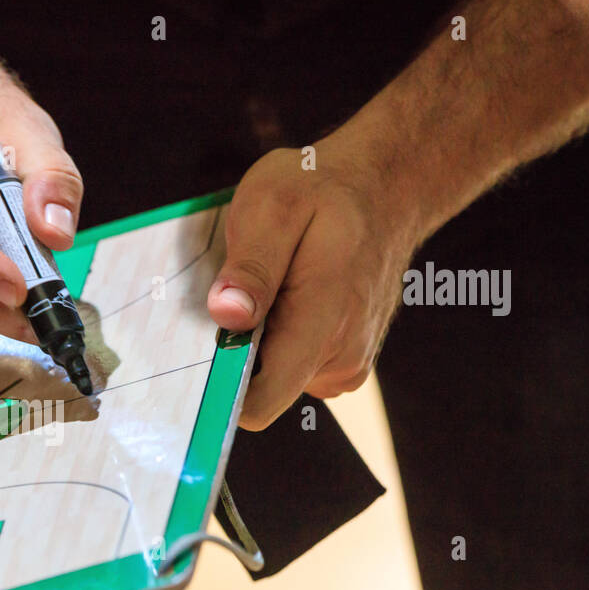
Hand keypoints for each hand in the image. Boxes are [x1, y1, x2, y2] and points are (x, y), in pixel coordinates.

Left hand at [206, 137, 421, 429]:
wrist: (389, 185)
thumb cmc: (325, 191)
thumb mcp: (274, 206)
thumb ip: (251, 267)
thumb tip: (228, 317)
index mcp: (323, 326)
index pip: (258, 404)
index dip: (219, 391)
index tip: (199, 359)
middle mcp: (340, 360)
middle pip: (257, 390)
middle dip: (238, 348)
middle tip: (245, 290)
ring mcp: (345, 365)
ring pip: (272, 377)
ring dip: (258, 339)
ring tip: (273, 285)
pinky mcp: (343, 361)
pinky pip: (290, 365)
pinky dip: (277, 336)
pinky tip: (287, 295)